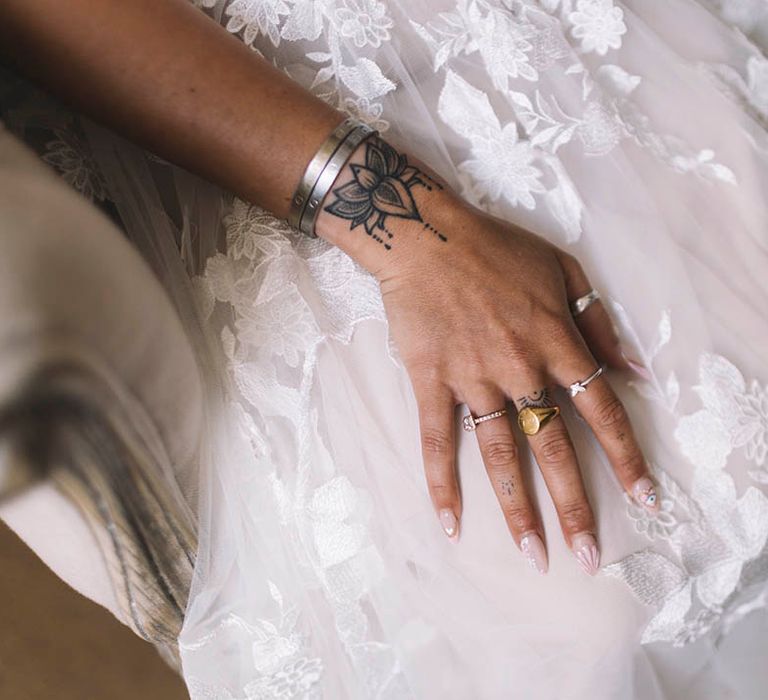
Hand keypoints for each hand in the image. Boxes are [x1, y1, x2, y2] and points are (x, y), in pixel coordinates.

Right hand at [317, 137, 658, 574]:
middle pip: (553, 446)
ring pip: (499, 454)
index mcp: (556, 339)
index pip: (601, 409)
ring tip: (533, 554)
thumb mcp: (563, 269)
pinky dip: (441, 481)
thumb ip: (600, 322)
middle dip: (574, 504)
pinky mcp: (432, 381)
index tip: (646, 499)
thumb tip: (636, 370)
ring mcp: (473, 378)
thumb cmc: (495, 248)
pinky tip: (450, 522)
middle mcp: (520, 367)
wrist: (427, 236)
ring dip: (517, 508)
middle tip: (587, 555)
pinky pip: (437, 439)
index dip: (626, 457)